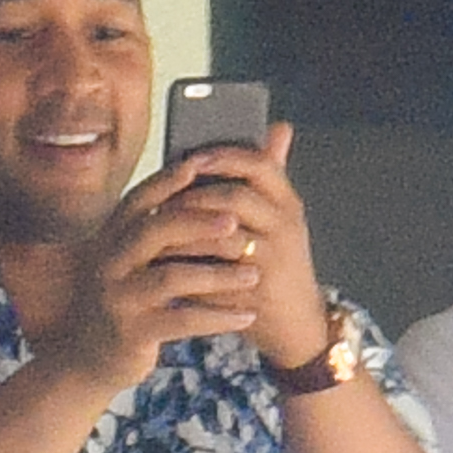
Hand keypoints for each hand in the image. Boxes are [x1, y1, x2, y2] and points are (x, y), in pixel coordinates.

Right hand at [71, 151, 267, 391]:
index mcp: (111, 239)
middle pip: (154, 232)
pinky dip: (218, 318)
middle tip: (236, 220)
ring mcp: (119, 299)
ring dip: (218, 275)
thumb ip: (159, 232)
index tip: (202, 163)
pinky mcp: (132, 333)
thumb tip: (193, 184)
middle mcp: (109, 264)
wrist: (88, 359)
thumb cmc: (126, 302)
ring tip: (253, 274)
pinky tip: (246, 316)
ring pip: (171, 278)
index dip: (168, 181)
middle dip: (198, 222)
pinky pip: (182, 321)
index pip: (139, 201)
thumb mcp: (132, 263)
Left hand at [172, 122, 333, 371]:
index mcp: (288, 203)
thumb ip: (271, 174)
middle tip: (162, 197)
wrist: (297, 324)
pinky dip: (186, 267)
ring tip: (156, 229)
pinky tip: (164, 263)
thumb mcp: (280, 217)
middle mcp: (285, 228)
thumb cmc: (279, 263)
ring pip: (220, 238)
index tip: (189, 157)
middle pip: (235, 197)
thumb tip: (277, 127)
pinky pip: (213, 276)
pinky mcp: (255, 294)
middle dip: (193, 194)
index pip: (259, 164)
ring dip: (183, 232)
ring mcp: (272, 262)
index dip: (222, 156)